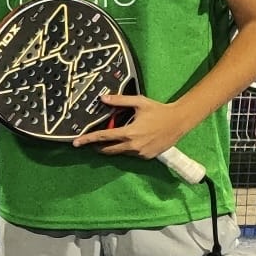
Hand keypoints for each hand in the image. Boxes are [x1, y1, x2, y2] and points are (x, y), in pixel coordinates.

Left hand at [72, 93, 191, 159]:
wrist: (179, 121)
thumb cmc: (158, 110)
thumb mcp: (139, 102)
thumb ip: (120, 101)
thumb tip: (103, 98)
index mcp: (129, 132)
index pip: (103, 137)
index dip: (88, 140)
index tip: (76, 143)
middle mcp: (133, 145)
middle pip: (108, 150)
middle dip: (98, 147)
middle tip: (90, 143)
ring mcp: (140, 153)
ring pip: (120, 152)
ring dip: (113, 147)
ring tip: (111, 139)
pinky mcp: (146, 157)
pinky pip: (131, 154)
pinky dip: (127, 149)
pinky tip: (131, 141)